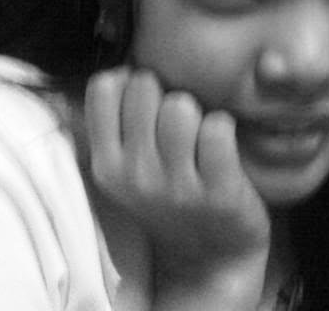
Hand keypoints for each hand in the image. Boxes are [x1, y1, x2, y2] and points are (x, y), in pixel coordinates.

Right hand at [85, 68, 269, 306]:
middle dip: (164, 92)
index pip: (105, 85)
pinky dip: (224, 128)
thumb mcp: (128, 168)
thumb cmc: (169, 197)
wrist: (211, 260)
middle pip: (144, 86)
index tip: (147, 101)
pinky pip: (218, 128)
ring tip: (199, 136)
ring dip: (196, 112)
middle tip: (177, 123)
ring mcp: (176, 187)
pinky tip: (223, 147)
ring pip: (180, 106)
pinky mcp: (218, 193)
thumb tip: (116, 68)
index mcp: (106, 164)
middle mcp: (134, 175)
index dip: (130, 82)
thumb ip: (114, 122)